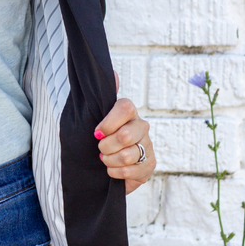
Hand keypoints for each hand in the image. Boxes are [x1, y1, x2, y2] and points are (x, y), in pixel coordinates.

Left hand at [95, 70, 155, 194]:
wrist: (104, 160)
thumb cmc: (98, 135)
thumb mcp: (94, 115)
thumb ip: (102, 96)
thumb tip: (113, 73)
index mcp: (128, 111)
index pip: (125, 107)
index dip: (108, 123)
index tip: (96, 133)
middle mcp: (141, 126)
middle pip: (125, 135)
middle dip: (105, 146)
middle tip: (99, 149)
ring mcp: (148, 145)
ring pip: (127, 155)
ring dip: (109, 161)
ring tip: (105, 159)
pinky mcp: (150, 164)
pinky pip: (132, 172)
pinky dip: (116, 173)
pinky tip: (112, 170)